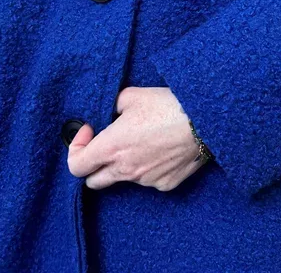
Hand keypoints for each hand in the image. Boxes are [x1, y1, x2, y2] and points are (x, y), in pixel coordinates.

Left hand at [67, 87, 207, 191]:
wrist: (205, 121)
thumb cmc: (167, 105)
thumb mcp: (131, 96)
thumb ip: (112, 106)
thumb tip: (110, 114)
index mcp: (112, 147)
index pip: (76, 166)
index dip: (75, 149)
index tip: (89, 131)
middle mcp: (125, 169)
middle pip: (93, 181)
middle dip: (93, 164)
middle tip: (105, 143)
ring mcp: (146, 180)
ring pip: (123, 178)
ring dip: (123, 164)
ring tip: (142, 140)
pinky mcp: (165, 185)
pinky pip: (147, 180)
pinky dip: (147, 168)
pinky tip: (160, 149)